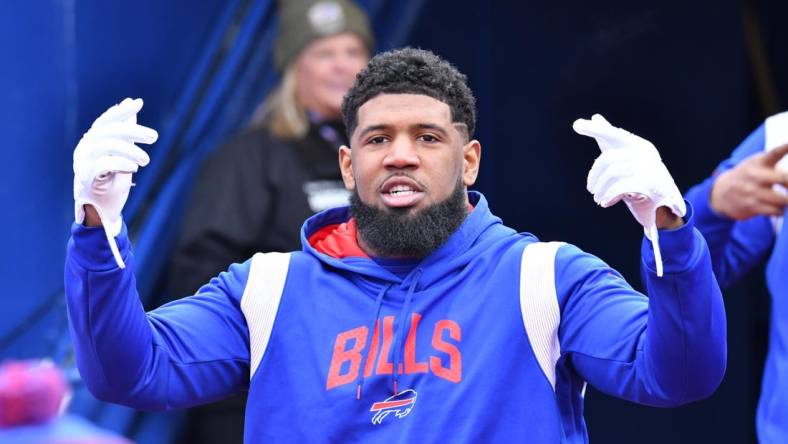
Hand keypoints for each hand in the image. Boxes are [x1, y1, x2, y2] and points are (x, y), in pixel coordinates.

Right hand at [73, 98, 157, 267]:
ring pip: (106, 145)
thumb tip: (132, 104)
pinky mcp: (86, 180)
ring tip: (146, 160)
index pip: (105, 121)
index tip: (138, 103)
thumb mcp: (123, 155)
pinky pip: (102, 165)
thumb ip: (126, 133)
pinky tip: (134, 167)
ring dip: (131, 150)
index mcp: (90, 142)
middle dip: (133, 131)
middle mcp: (83, 150)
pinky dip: (121, 163)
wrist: (101, 214)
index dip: (121, 112)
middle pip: (108, 131)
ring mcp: (82, 164)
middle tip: (154, 137)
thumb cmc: (111, 184)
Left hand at [573, 114, 685, 275]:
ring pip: (614, 172)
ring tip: (598, 198)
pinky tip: (605, 202)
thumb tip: (595, 118)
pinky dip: (609, 195)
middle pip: (609, 158)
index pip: (614, 134)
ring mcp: (650, 169)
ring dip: (601, 188)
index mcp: (639, 146)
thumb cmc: (641, 181)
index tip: (576, 125)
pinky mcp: (652, 186)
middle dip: (595, 175)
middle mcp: (646, 154)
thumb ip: (611, 140)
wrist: (664, 206)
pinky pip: (622, 186)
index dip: (596, 130)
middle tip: (591, 189)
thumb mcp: (625, 161)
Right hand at [710, 143, 787, 219]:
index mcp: (759, 161)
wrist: (721, 192)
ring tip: (784, 199)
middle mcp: (755, 175)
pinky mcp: (751, 206)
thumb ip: (776, 165)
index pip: (774, 153)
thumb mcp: (757, 164)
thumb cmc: (748, 176)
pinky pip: (774, 211)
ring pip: (782, 199)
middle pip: (784, 179)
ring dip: (787, 201)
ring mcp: (752, 191)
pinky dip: (780, 210)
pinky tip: (777, 207)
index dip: (785, 148)